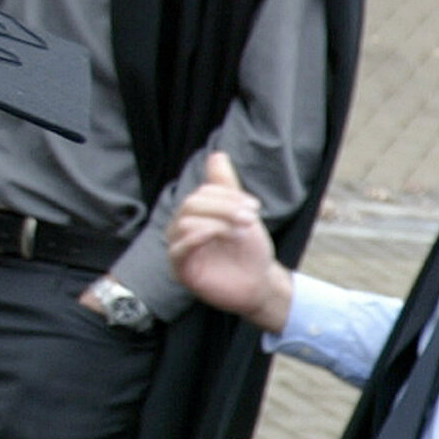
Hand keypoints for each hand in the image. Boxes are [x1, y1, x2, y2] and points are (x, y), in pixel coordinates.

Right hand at [165, 154, 290, 331]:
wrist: (260, 283)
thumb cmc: (250, 250)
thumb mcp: (242, 214)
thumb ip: (227, 187)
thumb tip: (217, 155)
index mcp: (196, 214)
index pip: (202, 193)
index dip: (229, 196)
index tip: (255, 207)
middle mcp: (182, 228)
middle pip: (191, 204)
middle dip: (223, 207)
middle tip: (250, 219)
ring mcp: (179, 248)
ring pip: (184, 222)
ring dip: (217, 222)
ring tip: (241, 231)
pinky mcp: (181, 270)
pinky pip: (178, 248)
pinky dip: (197, 237)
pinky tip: (217, 235)